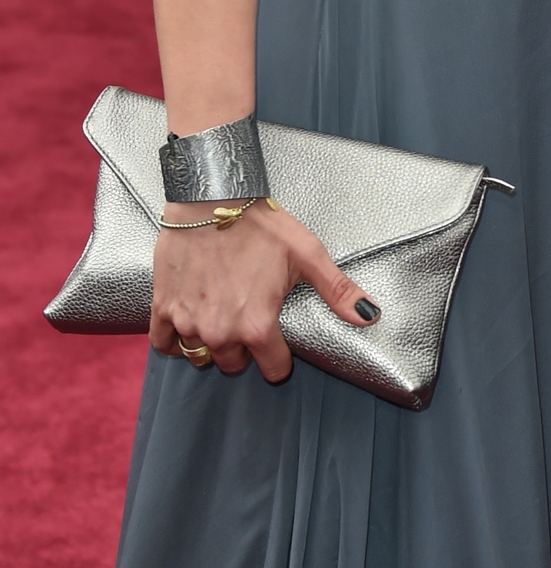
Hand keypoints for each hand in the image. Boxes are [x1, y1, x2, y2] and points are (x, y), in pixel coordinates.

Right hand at [151, 198, 377, 380]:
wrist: (210, 197)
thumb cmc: (261, 224)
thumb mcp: (307, 253)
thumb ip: (337, 290)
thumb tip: (369, 316)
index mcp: (258, 326)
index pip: (273, 370)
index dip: (279, 356)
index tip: (277, 339)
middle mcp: (221, 332)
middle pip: (235, 364)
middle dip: (244, 347)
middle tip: (248, 316)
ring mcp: (189, 323)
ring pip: (202, 354)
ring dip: (212, 340)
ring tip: (222, 312)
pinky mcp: (163, 309)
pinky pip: (165, 344)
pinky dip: (175, 337)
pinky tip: (190, 319)